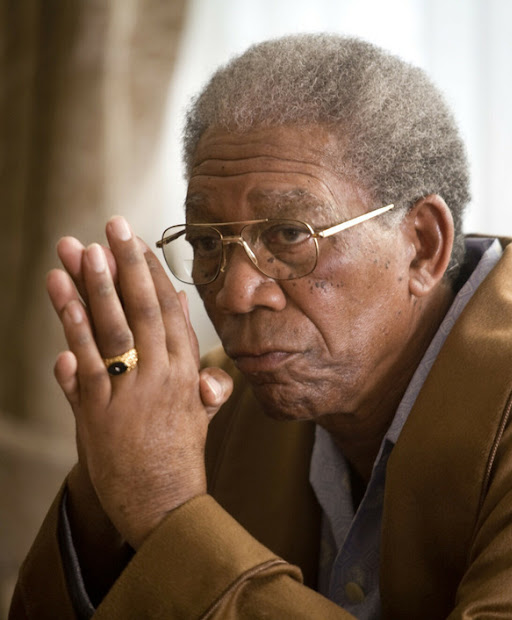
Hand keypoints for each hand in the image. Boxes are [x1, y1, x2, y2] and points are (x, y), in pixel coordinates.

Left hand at [47, 216, 232, 547]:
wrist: (166, 503)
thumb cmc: (181, 454)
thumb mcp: (199, 407)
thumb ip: (196, 364)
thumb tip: (186, 314)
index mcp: (187, 370)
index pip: (169, 310)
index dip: (152, 273)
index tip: (137, 243)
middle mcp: (162, 374)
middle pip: (143, 308)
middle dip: (127, 263)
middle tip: (113, 224)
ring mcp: (131, 392)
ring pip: (112, 328)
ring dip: (94, 286)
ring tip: (79, 249)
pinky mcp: (101, 412)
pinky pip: (86, 362)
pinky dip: (73, 330)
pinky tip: (62, 299)